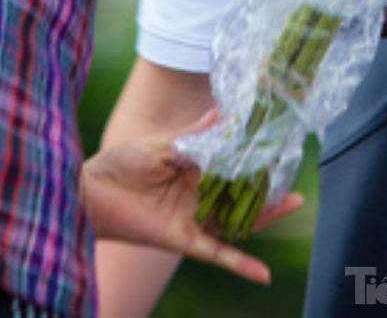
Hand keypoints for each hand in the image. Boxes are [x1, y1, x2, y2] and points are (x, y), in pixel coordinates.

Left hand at [79, 109, 303, 285]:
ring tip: (293, 202)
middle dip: (269, 188)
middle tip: (297, 178)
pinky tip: (262, 274)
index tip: (280, 145)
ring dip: (264, 216)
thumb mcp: (159, 143)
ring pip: (236, 220)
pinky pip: (216, 253)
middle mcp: (198, 195)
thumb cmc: (120, 164)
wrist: (89, 192)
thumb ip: (193, 136)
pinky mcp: (182, 239)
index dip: (255, 157)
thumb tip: (221, 113)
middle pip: (242, 194)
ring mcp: (193, 218)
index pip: (232, 164)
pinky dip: (239, 264)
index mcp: (194, 168)